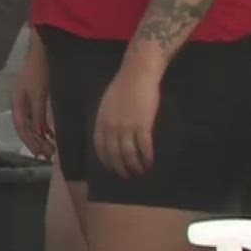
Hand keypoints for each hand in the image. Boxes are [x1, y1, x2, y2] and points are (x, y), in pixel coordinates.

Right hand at [12, 38, 53, 158]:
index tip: (40, 154)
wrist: (42, 52)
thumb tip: (40, 133)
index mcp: (17, 103)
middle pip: (26, 128)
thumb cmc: (39, 72)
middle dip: (36, 142)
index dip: (30, 142)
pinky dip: (44, 127)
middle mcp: (20, 103)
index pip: (21, 128)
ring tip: (51, 148)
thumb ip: (38, 113)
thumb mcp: (39, 94)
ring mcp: (27, 100)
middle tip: (48, 155)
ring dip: (40, 136)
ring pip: (32, 124)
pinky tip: (52, 133)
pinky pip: (37, 117)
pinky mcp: (35, 97)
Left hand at [93, 61, 161, 178]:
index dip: (105, 160)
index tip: (110, 168)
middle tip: (126, 176)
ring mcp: (127, 127)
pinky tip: (149, 162)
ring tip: (139, 172)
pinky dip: (147, 157)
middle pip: (114, 153)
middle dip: (120, 167)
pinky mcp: (143, 126)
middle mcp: (112, 127)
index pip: (100, 147)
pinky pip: (144, 147)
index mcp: (101, 121)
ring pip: (129, 154)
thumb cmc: (122, 86)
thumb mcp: (107, 104)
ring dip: (134, 166)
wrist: (137, 75)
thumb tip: (111, 134)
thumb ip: (107, 120)